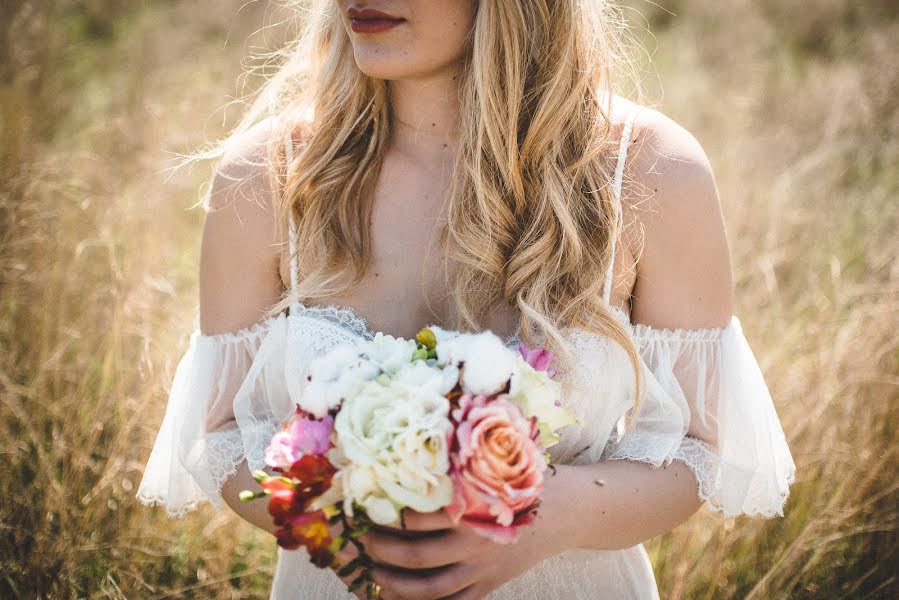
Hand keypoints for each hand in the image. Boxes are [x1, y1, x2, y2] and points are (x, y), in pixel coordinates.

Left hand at [356, 470, 575, 599]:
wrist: (563, 511)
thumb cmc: (518, 479)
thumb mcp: (490, 466)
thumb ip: (453, 464)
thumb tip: (404, 452)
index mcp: (473, 507)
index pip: (418, 516)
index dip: (387, 514)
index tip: (367, 505)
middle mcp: (476, 542)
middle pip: (416, 555)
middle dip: (382, 550)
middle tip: (363, 540)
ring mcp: (482, 569)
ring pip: (429, 589)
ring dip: (395, 583)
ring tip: (374, 572)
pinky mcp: (489, 586)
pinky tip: (401, 594)